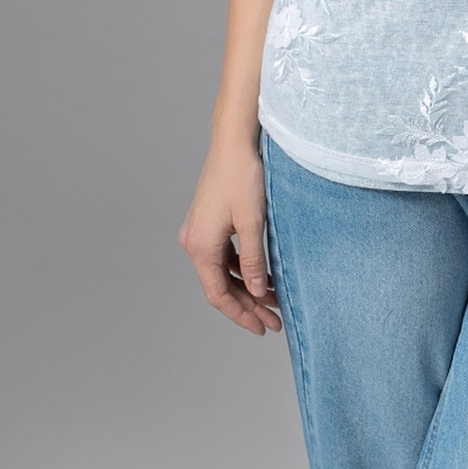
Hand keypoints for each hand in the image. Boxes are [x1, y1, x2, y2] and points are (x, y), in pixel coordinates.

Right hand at [178, 135, 282, 334]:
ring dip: (247, 286)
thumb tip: (258, 291)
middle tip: (274, 321)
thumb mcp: (253, 221)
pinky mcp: (208, 222)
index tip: (262, 328)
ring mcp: (199, 231)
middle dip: (248, 304)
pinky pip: (224, 255)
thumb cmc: (243, 175)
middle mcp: (193, 242)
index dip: (241, 314)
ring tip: (274, 301)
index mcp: (200, 246)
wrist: (233, 140)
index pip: (218, 294)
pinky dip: (242, 267)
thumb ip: (254, 260)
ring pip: (223, 271)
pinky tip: (264, 273)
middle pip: (220, 286)